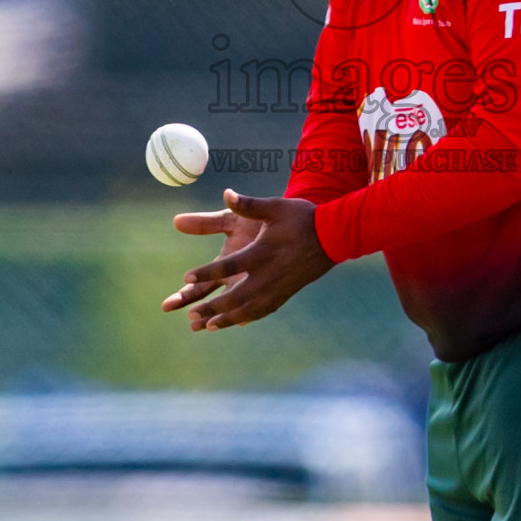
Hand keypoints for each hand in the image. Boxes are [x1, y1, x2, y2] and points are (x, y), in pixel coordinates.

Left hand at [166, 189, 334, 330]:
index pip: (228, 266)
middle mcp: (268, 274)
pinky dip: (247, 318)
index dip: (206, 272)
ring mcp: (278, 287)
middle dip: (212, 308)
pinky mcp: (286, 293)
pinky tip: (236, 322)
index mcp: (262, 252)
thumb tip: (226, 193)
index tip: (186, 278)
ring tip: (207, 326)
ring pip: (248, 309)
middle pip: (235, 297)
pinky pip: (264, 310)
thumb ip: (248, 205)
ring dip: (227, 319)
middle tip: (192, 316)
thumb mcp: (275, 206)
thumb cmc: (302, 218)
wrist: (333, 236)